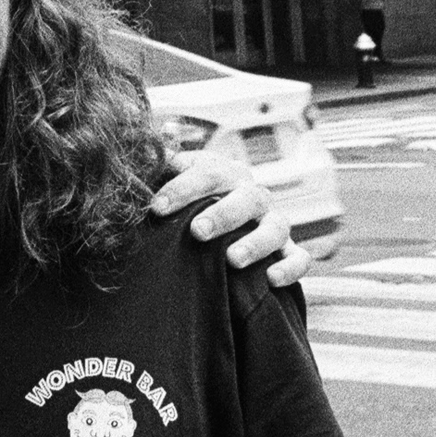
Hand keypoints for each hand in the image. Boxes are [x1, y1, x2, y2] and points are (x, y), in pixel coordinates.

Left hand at [149, 150, 311, 286]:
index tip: (156, 207)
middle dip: (223, 214)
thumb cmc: (189, 201)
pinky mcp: (288, 251)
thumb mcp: (173, 179)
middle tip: (198, 231)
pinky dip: (290, 268)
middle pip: (247, 198)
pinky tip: (271, 279)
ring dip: (255, 243)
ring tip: (232, 260)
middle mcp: (253, 196)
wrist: (220, 219)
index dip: (183, 188)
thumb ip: (158, 170)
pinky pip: (300, 259)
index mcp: (226, 174)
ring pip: (276, 228)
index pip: (209, 173)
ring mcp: (273, 223)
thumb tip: (136, 157)